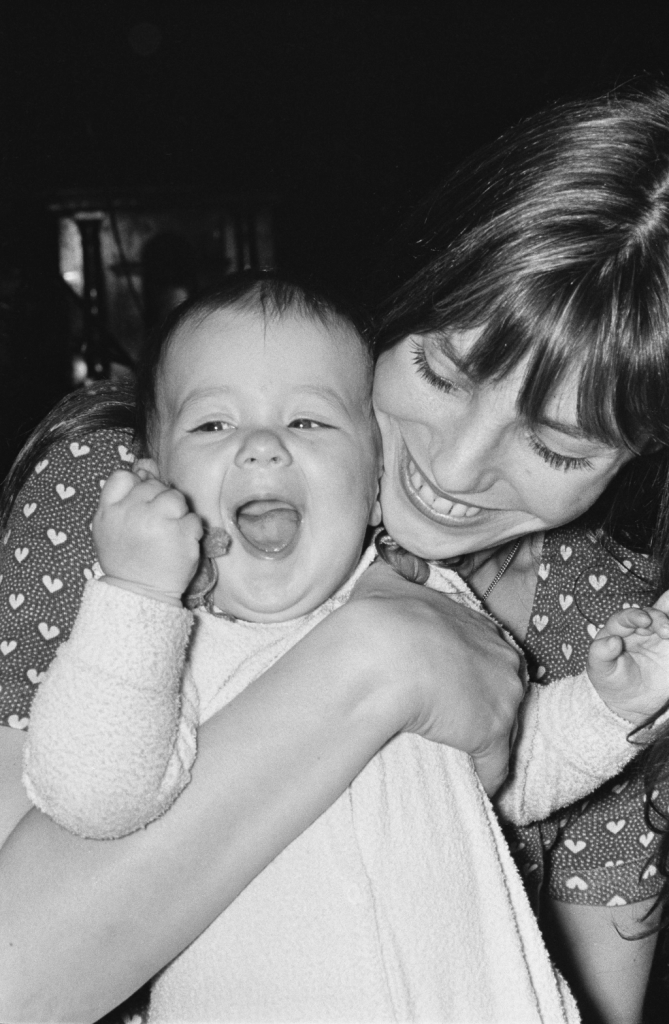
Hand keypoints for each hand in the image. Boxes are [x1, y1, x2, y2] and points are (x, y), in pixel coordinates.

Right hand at [93, 458, 203, 604]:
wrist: (140, 593)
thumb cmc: (126, 558)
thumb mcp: (111, 526)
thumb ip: (123, 494)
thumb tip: (146, 463)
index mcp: (109, 511)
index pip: (122, 476)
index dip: (136, 485)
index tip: (141, 503)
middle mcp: (132, 512)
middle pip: (153, 485)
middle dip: (158, 501)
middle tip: (156, 526)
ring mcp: (158, 522)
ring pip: (175, 497)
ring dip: (177, 513)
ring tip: (169, 532)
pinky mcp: (182, 534)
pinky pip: (194, 518)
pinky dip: (191, 530)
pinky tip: (179, 544)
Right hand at [349, 560, 523, 793]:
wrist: (384, 654)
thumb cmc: (382, 617)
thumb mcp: (388, 579)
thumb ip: (401, 572)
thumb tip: (403, 566)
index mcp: (477, 624)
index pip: (487, 651)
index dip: (471, 668)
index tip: (455, 682)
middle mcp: (500, 657)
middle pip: (504, 686)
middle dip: (487, 702)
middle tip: (461, 719)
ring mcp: (501, 697)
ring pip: (506, 725)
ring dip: (491, 741)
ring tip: (472, 758)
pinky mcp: (492, 735)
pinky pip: (497, 766)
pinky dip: (490, 778)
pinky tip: (484, 790)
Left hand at [587, 599, 668, 724]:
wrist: (628, 701)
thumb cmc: (609, 679)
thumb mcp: (599, 668)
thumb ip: (601, 653)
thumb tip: (613, 640)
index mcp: (620, 629)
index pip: (627, 617)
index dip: (635, 615)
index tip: (644, 620)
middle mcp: (641, 629)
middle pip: (652, 615)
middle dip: (660, 618)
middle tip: (667, 631)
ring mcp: (659, 638)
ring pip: (668, 623)